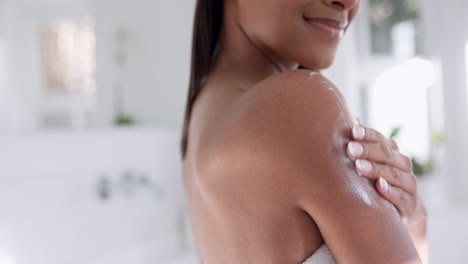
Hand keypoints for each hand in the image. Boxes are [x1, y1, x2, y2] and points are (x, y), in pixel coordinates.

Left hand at [346, 119, 426, 240]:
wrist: (402, 208)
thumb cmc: (378, 180)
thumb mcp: (370, 162)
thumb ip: (362, 143)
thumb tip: (351, 119)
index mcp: (392, 152)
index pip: (380, 139)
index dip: (367, 134)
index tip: (353, 131)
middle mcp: (402, 165)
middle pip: (386, 155)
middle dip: (367, 151)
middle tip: (350, 149)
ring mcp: (409, 184)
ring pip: (393, 174)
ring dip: (376, 169)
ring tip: (359, 166)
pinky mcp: (410, 204)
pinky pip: (401, 197)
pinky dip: (390, 191)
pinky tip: (379, 186)